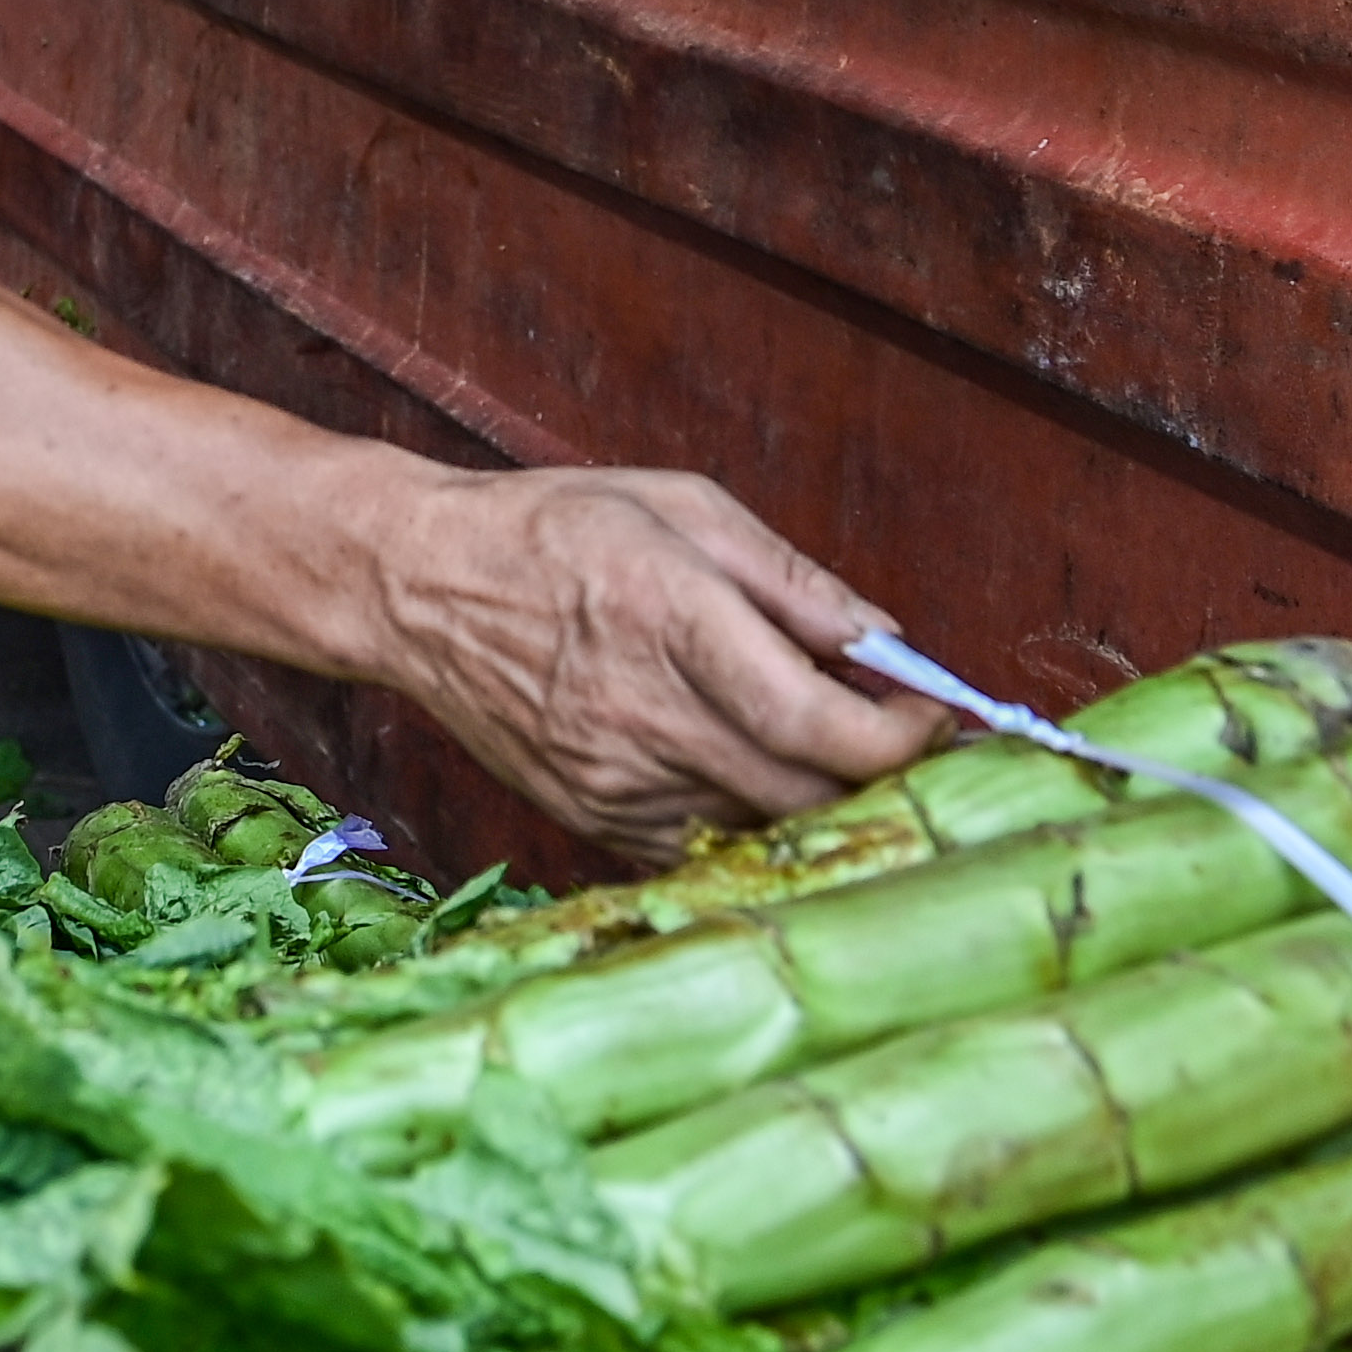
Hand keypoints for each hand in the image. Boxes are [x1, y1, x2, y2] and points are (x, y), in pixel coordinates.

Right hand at [351, 467, 943, 860]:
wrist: (417, 586)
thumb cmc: (553, 528)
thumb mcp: (681, 506)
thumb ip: (791, 578)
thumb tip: (885, 639)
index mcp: (676, 624)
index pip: (820, 726)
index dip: (903, 737)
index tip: (934, 712)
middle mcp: (648, 718)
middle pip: (809, 797)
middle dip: (884, 778)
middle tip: (905, 738)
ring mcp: (618, 783)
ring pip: (766, 832)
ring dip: (821, 802)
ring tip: (832, 750)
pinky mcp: (595, 819)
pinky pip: (708, 846)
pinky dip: (752, 821)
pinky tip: (755, 772)